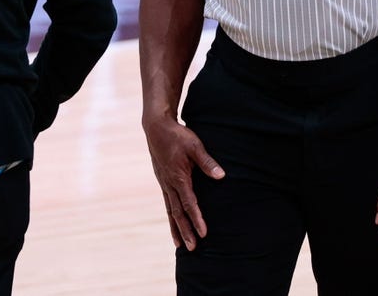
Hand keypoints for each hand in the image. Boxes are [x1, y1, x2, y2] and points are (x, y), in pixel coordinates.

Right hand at [143, 116, 224, 250]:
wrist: (156, 127)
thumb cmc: (177, 135)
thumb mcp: (195, 146)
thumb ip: (207, 162)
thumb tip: (221, 176)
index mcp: (178, 177)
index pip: (189, 203)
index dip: (196, 218)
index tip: (203, 233)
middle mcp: (169, 184)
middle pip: (177, 212)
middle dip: (185, 231)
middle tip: (192, 248)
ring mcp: (164, 183)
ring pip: (170, 210)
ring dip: (176, 228)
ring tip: (180, 244)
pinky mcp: (163, 181)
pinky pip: (167, 203)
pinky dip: (170, 216)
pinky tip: (174, 224)